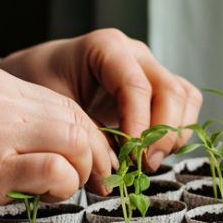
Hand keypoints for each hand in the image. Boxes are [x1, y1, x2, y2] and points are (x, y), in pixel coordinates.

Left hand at [0, 29, 202, 174]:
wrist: (38, 74)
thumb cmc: (42, 85)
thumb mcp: (54, 107)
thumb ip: (84, 136)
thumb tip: (111, 175)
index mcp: (106, 47)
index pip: (136, 85)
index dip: (139, 124)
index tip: (131, 157)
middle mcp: (135, 54)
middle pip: (170, 90)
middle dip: (162, 133)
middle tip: (144, 165)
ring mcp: (150, 68)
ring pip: (184, 97)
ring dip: (175, 134)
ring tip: (149, 161)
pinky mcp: (157, 87)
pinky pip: (184, 105)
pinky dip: (177, 130)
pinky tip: (154, 151)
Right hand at [0, 67, 112, 222]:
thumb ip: (7, 123)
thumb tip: (53, 145)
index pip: (64, 102)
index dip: (88, 134)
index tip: (91, 158)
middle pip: (76, 118)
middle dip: (95, 152)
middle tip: (94, 179)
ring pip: (74, 139)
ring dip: (82, 169)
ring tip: (65, 188)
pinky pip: (54, 170)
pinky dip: (63, 185)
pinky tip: (49, 196)